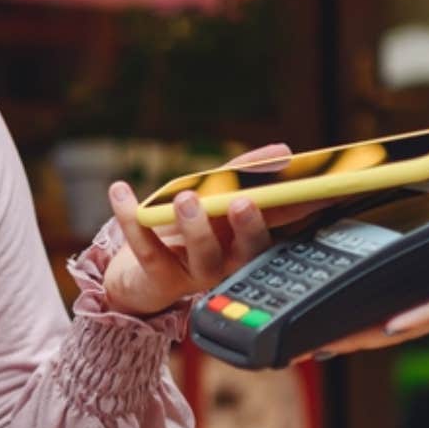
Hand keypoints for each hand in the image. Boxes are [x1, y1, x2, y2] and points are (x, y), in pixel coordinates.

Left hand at [100, 144, 330, 316]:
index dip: (295, 209)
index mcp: (247, 242)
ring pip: (201, 254)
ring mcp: (194, 273)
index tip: (307, 188)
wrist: (142, 277)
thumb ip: (242, 174)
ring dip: (194, 225)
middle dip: (248, 227)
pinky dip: (130, 218)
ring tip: (185, 198)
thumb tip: (281, 150)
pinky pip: (147, 249)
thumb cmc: (186, 232)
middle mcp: (228, 262)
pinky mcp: (159, 277)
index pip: (277, 225)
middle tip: (243, 202)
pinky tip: (121, 190)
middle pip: (247, 251)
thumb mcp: (214, 199)